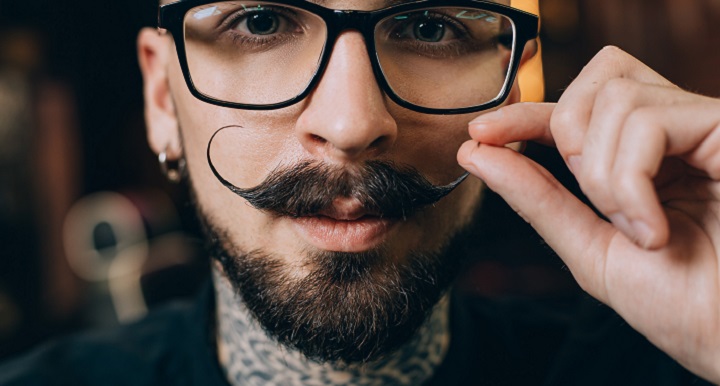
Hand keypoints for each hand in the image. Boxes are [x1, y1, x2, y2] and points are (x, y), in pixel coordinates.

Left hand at [457, 46, 719, 381]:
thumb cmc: (678, 303)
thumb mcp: (589, 247)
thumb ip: (537, 198)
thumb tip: (475, 152)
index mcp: (640, 159)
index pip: (573, 112)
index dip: (525, 115)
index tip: (479, 133)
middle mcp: (672, 134)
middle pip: (596, 82)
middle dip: (572, 139)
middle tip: (600, 205)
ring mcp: (700, 126)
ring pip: (616, 98)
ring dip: (605, 174)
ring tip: (638, 228)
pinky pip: (649, 121)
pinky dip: (632, 180)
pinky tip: (654, 228)